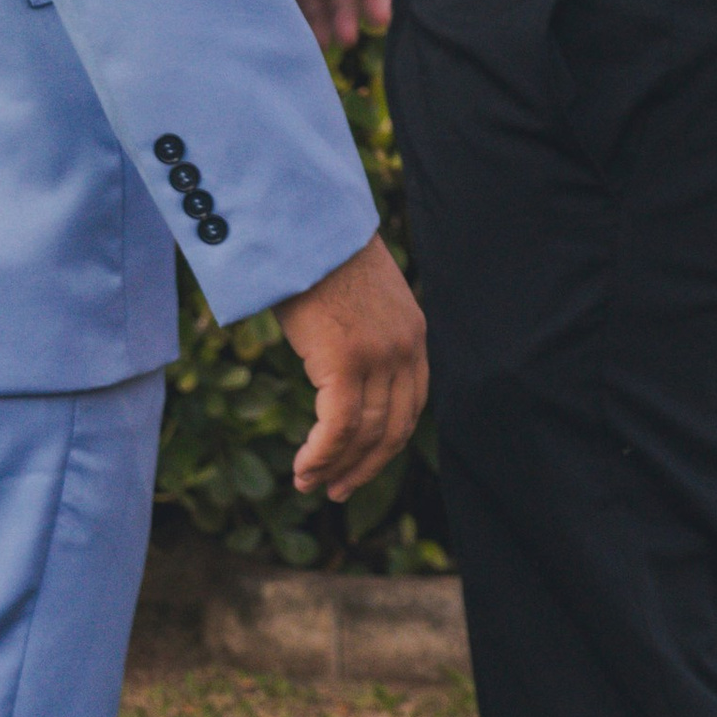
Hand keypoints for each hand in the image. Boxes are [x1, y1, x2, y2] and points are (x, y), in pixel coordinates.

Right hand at [274, 234, 427, 502]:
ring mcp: (379, 356)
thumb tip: (335, 359)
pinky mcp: (347, 362)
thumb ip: (359, 332)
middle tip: (333, 491)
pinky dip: (322, 454)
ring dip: (335, 467)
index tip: (358, 465)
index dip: (384, 445)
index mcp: (412, 334)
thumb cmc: (315, 256)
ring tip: (307, 484)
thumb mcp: (354, 298)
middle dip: (363, 467)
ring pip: (365, 434)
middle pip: (392, 428)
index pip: (409, 407)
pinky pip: (340, 426)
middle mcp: (404, 348)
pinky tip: (303, 468)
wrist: (304, 226)